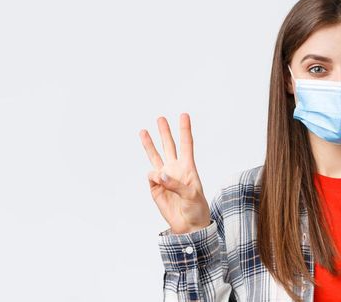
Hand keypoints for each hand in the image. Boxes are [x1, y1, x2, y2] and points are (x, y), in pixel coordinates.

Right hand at [139, 113, 210, 233]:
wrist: (188, 225)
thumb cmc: (196, 208)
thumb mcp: (191, 195)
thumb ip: (176, 183)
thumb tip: (159, 174)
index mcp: (188, 167)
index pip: (186, 144)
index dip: (185, 129)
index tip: (184, 115)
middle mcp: (175, 169)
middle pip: (169, 146)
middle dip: (165, 132)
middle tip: (160, 118)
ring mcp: (164, 178)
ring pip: (155, 157)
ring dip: (149, 144)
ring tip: (143, 131)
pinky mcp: (155, 187)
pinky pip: (151, 177)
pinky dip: (153, 178)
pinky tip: (159, 183)